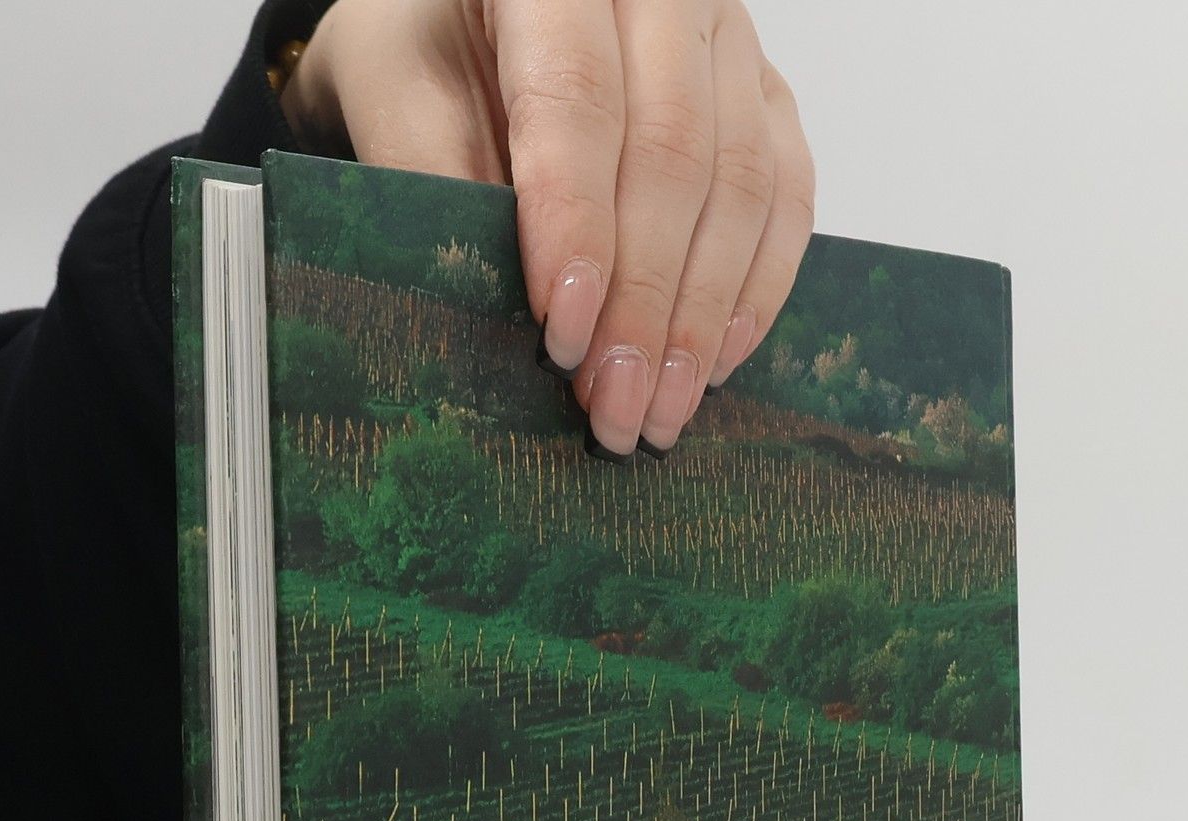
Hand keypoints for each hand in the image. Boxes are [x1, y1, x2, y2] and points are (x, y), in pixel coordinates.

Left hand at [282, 0, 814, 457]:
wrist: (473, 15)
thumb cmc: (431, 50)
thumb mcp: (400, 99)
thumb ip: (439, 189)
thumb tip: (496, 321)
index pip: (579, 99)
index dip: (577, 227)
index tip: (562, 335)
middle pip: (674, 154)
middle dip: (644, 303)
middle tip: (613, 408)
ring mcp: (728, 38)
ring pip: (740, 185)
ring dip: (701, 319)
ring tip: (659, 413)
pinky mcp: (765, 94)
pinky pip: (786, 197)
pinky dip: (754, 292)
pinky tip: (715, 365)